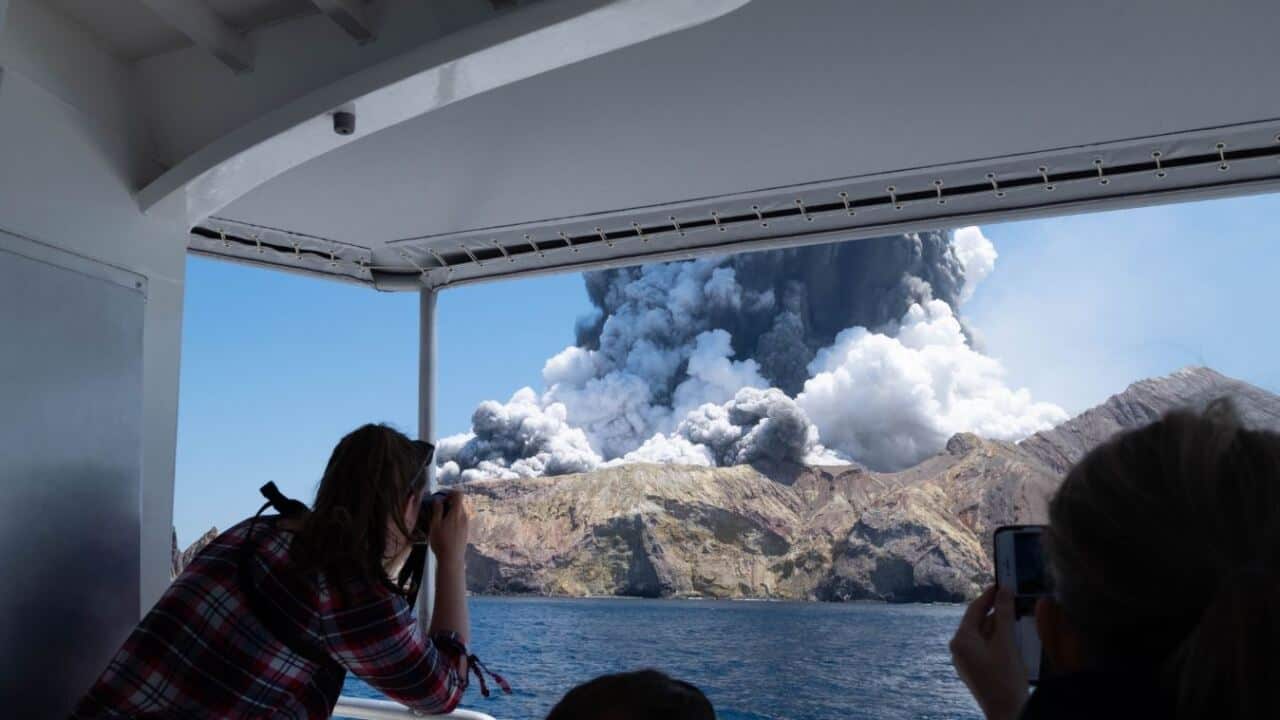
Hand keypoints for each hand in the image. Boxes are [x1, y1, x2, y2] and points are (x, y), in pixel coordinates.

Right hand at [427, 489, 468, 565]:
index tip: (440, 497)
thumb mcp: (435, 525)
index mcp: (457, 513)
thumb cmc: (441, 541)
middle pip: (459, 503)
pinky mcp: (466, 531)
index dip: (450, 492)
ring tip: (439, 520)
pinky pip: (460, 520)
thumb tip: (438, 499)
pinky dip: (453, 519)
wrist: (452, 559)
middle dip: (448, 502)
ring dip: (450, 511)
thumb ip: (437, 511)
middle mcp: (464, 516)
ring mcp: (466, 524)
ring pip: (459, 512)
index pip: (459, 494)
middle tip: (437, 509)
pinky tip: (445, 529)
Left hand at [950, 585, 1027, 719]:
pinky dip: (998, 640)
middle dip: (996, 612)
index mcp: (961, 640)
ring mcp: (965, 661)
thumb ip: (1004, 614)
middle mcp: (958, 649)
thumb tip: (1004, 589)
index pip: (974, 609)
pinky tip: (1013, 638)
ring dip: (999, 627)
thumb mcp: (1006, 642)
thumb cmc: (1006, 679)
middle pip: (978, 622)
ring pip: (983, 635)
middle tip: (1013, 599)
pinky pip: (985, 648)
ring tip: (1017, 617)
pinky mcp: (975, 670)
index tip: (1001, 583)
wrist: (1007, 713)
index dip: (989, 595)